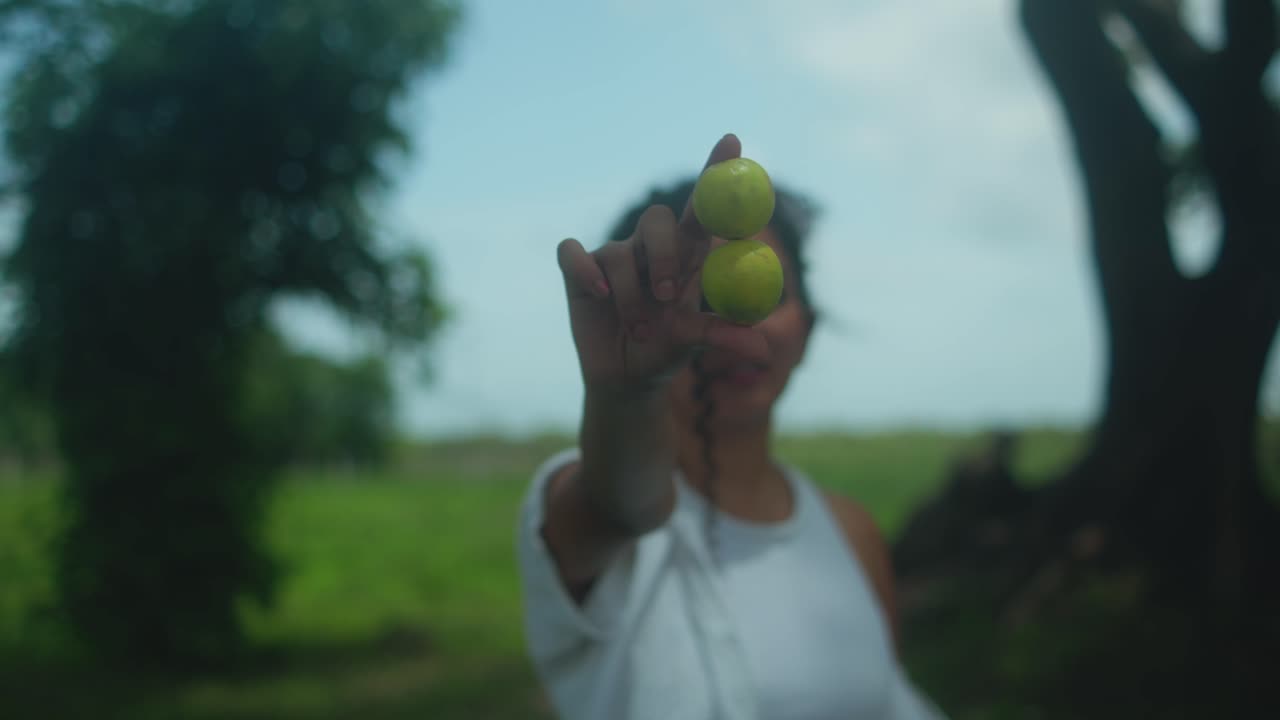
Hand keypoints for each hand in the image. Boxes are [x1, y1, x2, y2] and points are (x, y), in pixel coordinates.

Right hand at [557, 134, 768, 392]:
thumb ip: (726, 336)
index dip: (716, 170)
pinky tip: (597, 293)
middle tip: (666, 295)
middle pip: (657, 219)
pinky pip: (573, 253)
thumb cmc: (668, 350)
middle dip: (663, 255)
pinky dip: (584, 271)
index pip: (704, 205)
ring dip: (630, 297)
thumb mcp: (698, 342)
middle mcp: (651, 246)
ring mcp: (614, 256)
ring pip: (619, 252)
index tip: (732, 141)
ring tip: (641, 332)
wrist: (627, 379)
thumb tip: (764, 348)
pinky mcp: (580, 270)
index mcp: (688, 253)